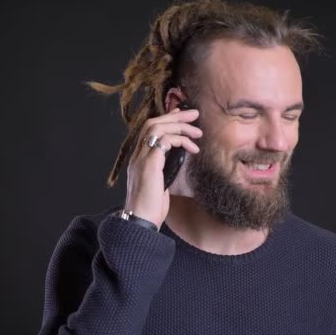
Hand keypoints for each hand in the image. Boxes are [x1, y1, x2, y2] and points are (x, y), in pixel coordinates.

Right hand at [124, 108, 201, 227]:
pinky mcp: (149, 164)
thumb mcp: (159, 185)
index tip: (180, 115)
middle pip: (152, 124)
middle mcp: (137, 156)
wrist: (140, 222)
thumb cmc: (150, 208)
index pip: (149, 131)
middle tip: (194, 113)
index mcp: (139, 160)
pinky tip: (192, 148)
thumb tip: (177, 161)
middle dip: (175, 116)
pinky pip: (164, 141)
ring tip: (197, 131)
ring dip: (180, 125)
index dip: (165, 120)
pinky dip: (180, 140)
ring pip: (157, 128)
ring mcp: (141, 159)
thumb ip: (163, 171)